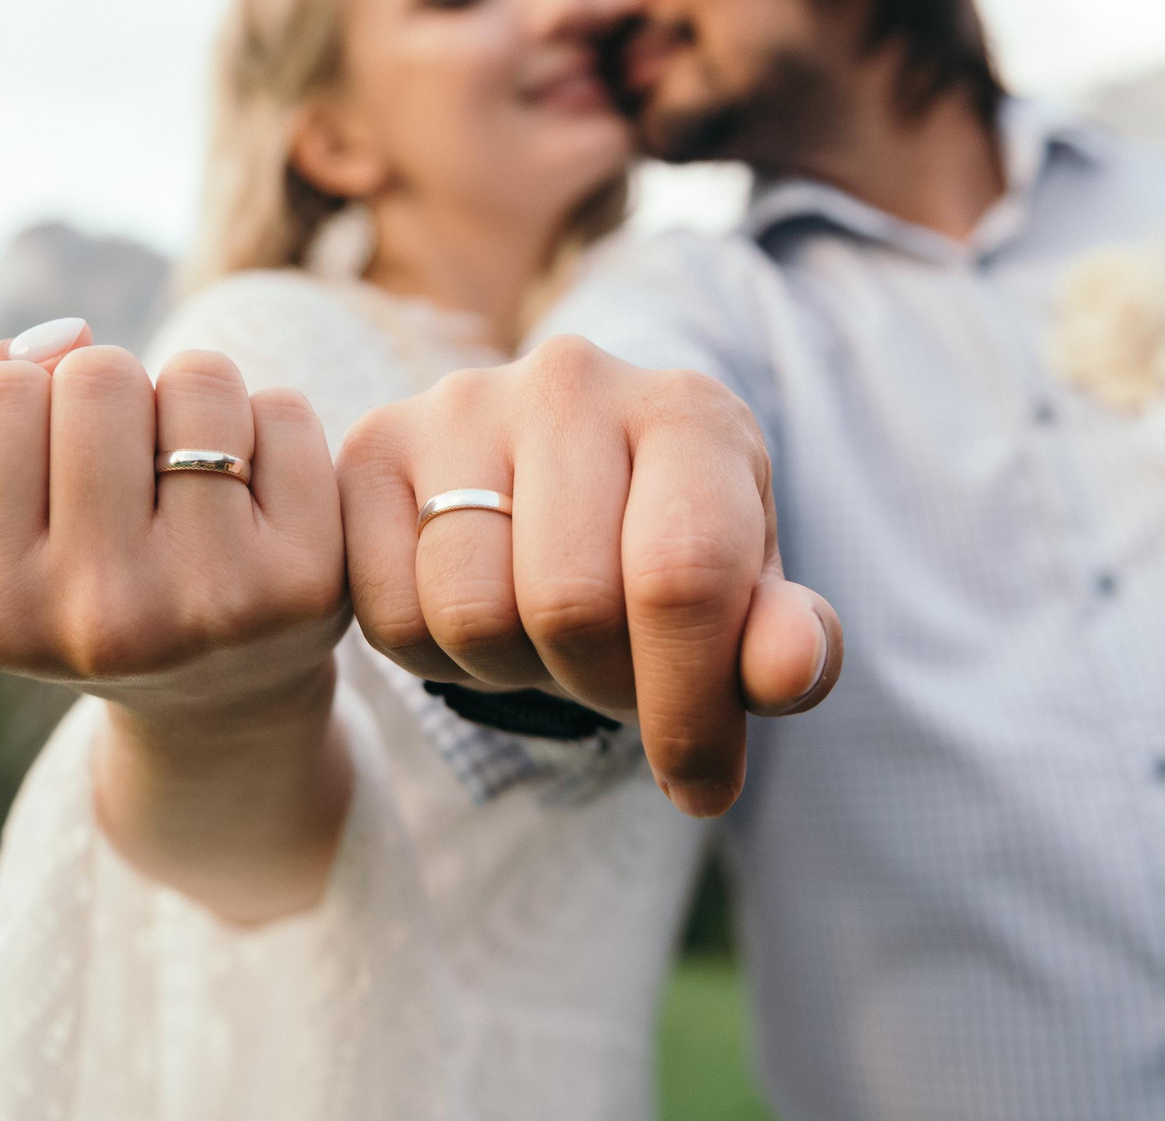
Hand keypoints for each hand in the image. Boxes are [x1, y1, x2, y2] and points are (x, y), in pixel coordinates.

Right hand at [0, 318, 349, 717]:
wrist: (219, 693)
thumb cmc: (77, 576)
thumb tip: (60, 335)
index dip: (28, 392)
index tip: (49, 453)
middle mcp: (102, 620)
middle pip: (98, 374)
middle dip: (113, 390)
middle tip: (128, 467)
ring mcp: (212, 603)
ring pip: (198, 378)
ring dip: (193, 401)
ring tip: (188, 478)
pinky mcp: (305, 580)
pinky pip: (283, 410)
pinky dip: (268, 427)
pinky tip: (256, 501)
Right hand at [337, 335, 841, 817]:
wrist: (563, 477)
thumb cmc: (671, 549)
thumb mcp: (746, 597)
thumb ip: (788, 645)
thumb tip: (789, 674)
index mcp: (688, 412)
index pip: (682, 576)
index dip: (688, 708)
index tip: (701, 784)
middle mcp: (570, 381)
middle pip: (569, 606)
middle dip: (600, 688)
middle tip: (616, 682)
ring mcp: (461, 403)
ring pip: (469, 614)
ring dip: (515, 673)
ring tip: (547, 639)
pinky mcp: (374, 443)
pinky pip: (390, 613)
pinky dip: (436, 657)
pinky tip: (479, 612)